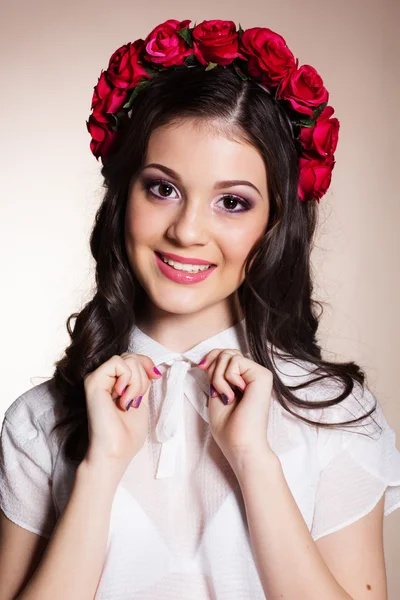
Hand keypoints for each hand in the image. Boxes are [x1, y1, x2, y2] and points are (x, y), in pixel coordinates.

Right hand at [83, 352, 160, 477]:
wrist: (116, 451)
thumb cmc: (127, 434)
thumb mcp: (141, 401)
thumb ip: (142, 382)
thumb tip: (152, 367)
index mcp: (114, 382)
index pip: (132, 357)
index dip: (147, 363)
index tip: (155, 377)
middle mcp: (104, 378)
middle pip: (132, 356)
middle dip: (143, 377)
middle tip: (136, 400)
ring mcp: (97, 378)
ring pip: (128, 359)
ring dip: (137, 382)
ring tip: (128, 403)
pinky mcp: (93, 380)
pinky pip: (117, 362)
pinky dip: (127, 380)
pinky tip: (121, 398)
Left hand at [197, 349, 274, 471]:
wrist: (240, 444)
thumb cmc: (228, 427)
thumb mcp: (216, 393)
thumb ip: (216, 374)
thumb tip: (209, 359)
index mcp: (243, 379)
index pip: (226, 354)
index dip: (211, 357)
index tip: (200, 368)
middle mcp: (252, 375)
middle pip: (226, 352)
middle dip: (213, 368)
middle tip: (215, 391)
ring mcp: (259, 374)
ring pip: (229, 355)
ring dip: (218, 377)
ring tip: (226, 397)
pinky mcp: (262, 375)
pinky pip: (236, 361)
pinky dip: (226, 378)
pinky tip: (233, 395)